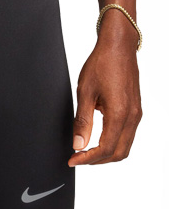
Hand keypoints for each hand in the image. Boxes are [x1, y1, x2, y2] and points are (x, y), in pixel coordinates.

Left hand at [69, 12, 141, 165]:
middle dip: (97, 161)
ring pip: (125, 146)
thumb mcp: (85, 93)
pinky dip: (113, 143)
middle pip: (118, 153)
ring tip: (85, 152)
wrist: (118, 47)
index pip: (106, 148)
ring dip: (106, 154)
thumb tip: (78, 144)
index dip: (88, 159)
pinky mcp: (135, 110)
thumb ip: (82, 122)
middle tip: (78, 158)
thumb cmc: (102, 64)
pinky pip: (127, 135)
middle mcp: (132, 117)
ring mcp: (136, 114)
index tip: (73, 160)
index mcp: (119, 113)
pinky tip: (97, 139)